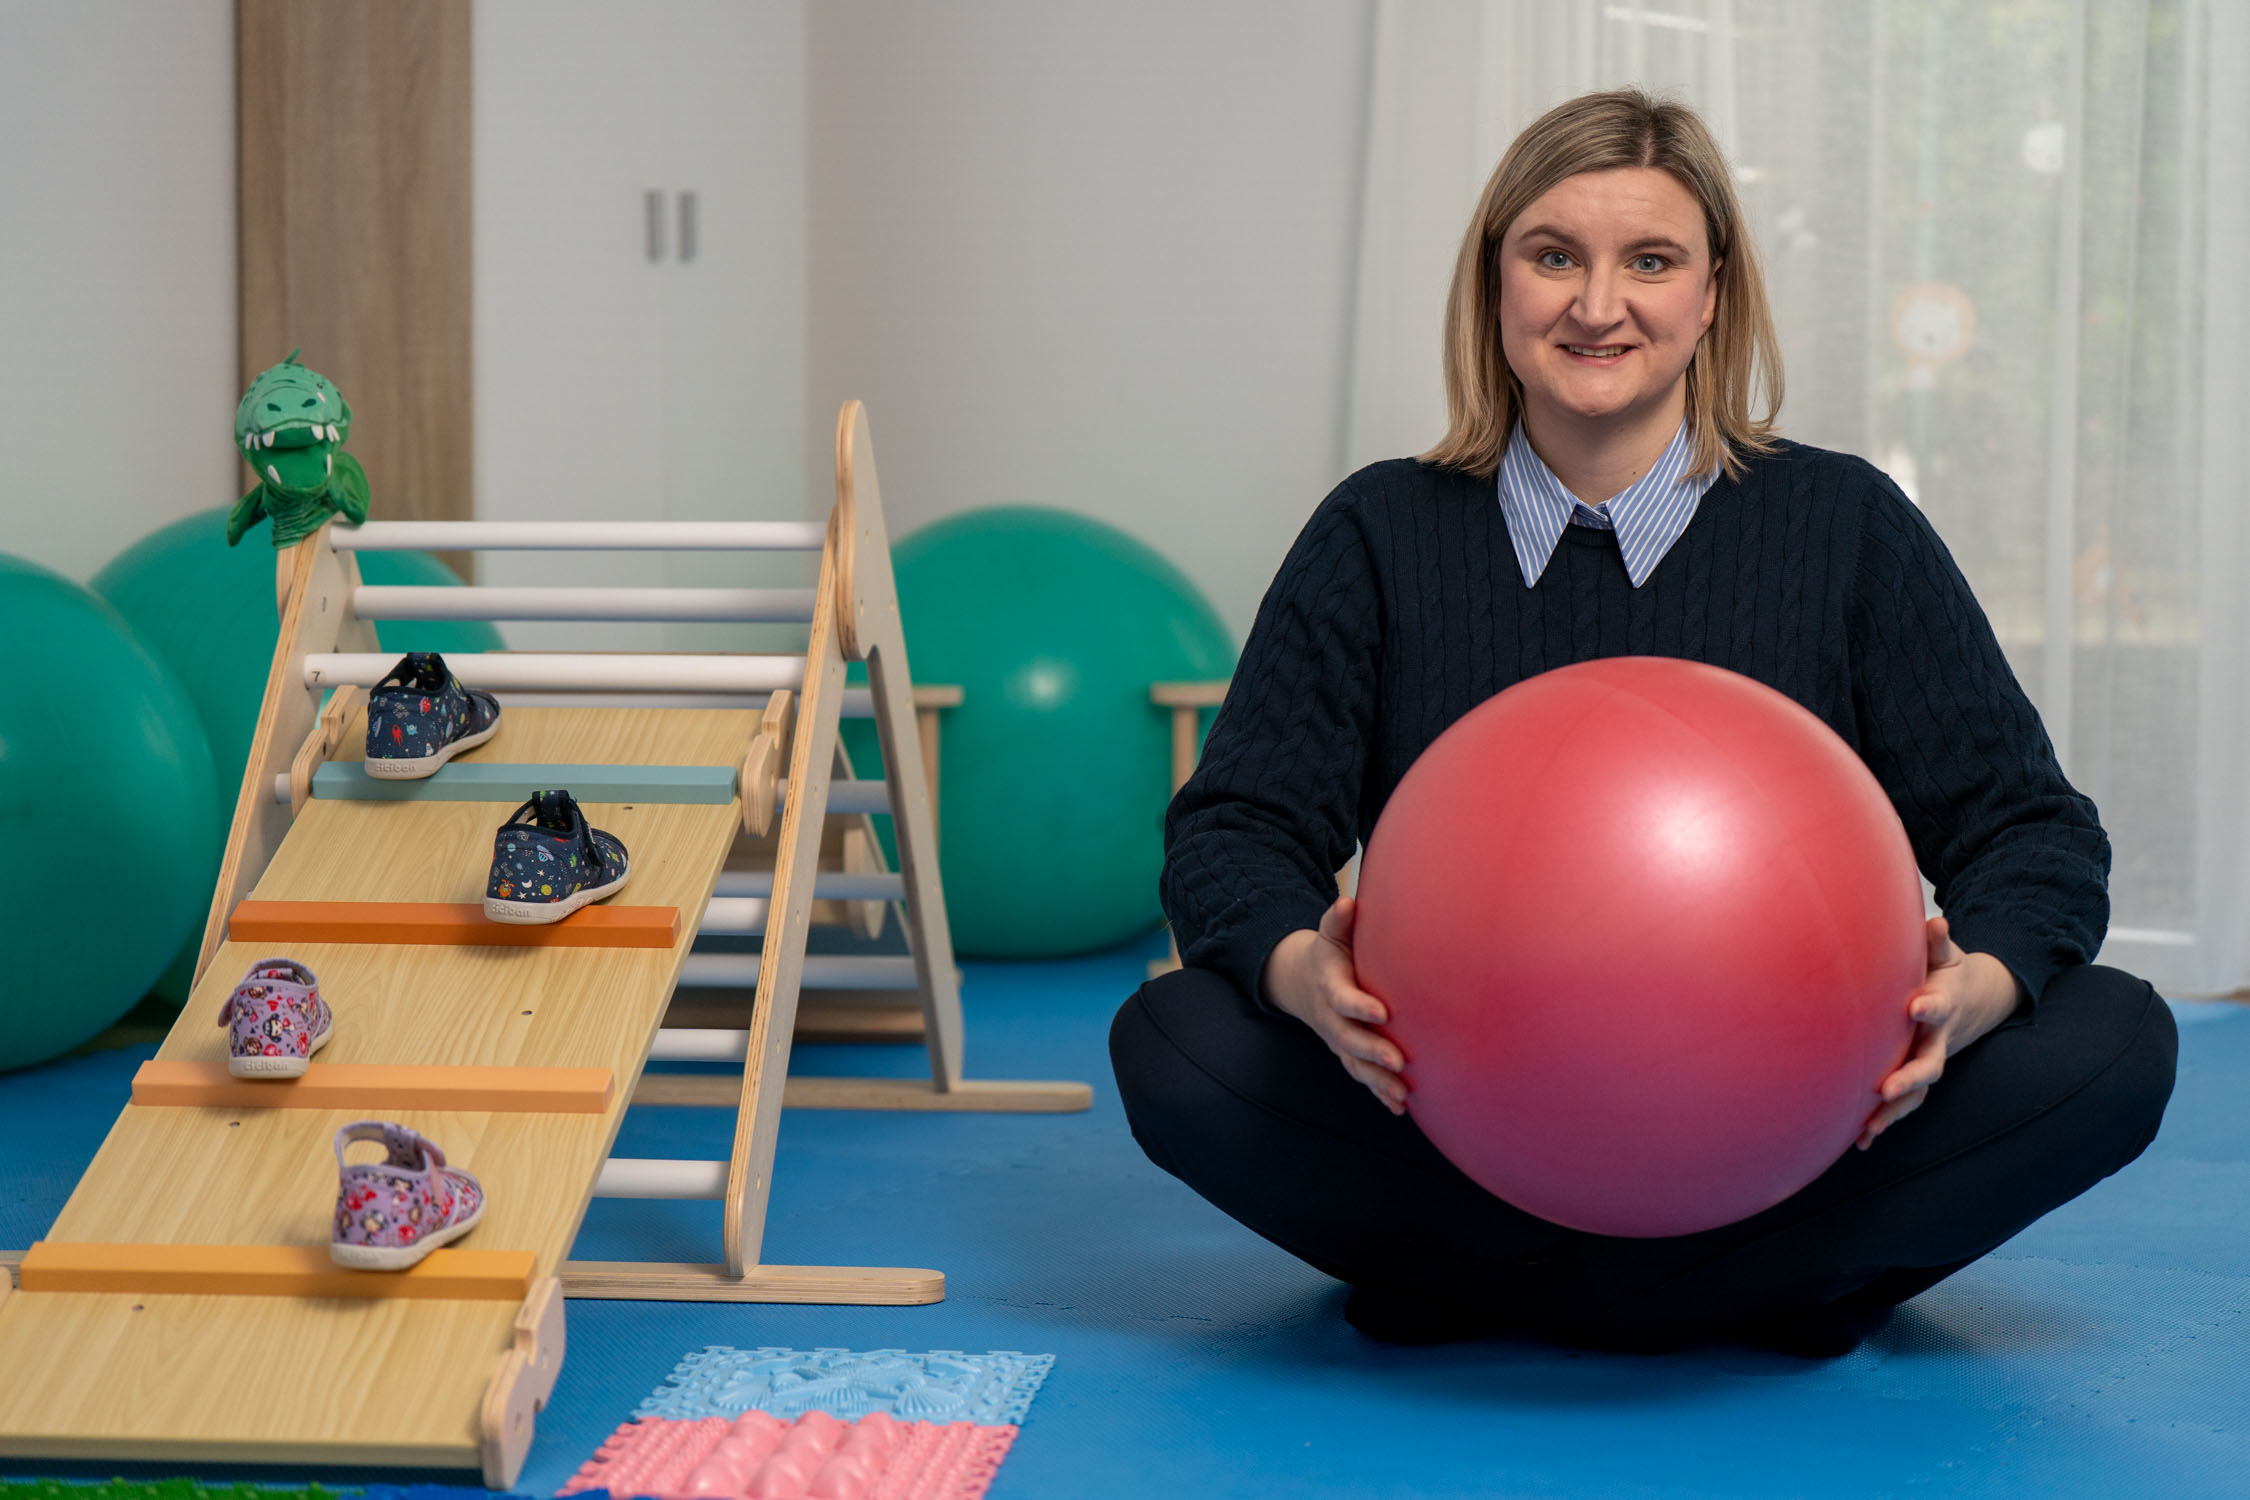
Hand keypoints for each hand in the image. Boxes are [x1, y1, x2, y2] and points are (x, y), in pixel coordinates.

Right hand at [1260, 895, 1409, 1114]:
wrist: (1305, 985)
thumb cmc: (1330, 956)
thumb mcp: (1330, 936)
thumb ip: (1338, 922)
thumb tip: (1347, 902)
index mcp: (1329, 988)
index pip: (1342, 999)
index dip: (1360, 1007)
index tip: (1383, 1013)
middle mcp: (1332, 1020)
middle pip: (1350, 1039)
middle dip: (1373, 1052)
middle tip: (1399, 1061)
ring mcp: (1339, 1040)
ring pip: (1356, 1065)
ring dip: (1378, 1081)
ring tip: (1402, 1094)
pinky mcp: (1349, 1054)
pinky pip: (1362, 1076)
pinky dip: (1379, 1093)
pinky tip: (1400, 1107)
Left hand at [1857, 916, 2024, 1149]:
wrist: (1968, 1002)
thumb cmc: (1944, 973)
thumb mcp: (1946, 956)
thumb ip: (1937, 943)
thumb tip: (1934, 922)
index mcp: (1942, 1005)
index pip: (1938, 1007)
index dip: (1930, 1007)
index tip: (1916, 1006)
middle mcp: (1936, 1039)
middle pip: (1929, 1062)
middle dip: (1910, 1076)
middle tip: (1887, 1088)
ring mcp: (1928, 1060)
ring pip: (1916, 1091)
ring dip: (1894, 1110)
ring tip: (1870, 1128)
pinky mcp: (1916, 1075)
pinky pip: (1904, 1102)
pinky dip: (1885, 1120)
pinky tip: (1860, 1140)